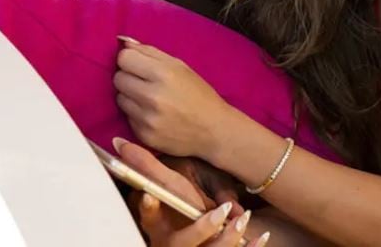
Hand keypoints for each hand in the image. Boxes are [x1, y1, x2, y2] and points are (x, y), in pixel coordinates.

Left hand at [114, 37, 230, 157]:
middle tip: (144, 82)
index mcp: (164, 74)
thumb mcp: (181, 66)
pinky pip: (127, 117)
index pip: (124, 59)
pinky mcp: (143, 135)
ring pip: (119, 98)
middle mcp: (153, 96)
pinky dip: (136, 114)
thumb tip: (123, 43)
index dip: (130, 60)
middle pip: (118, 78)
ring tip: (149, 99)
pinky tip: (153, 114)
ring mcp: (146, 118)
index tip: (138, 64)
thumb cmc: (199, 94)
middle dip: (128, 77)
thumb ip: (150, 52)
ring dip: (130, 96)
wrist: (213, 129)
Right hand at [117, 140, 267, 246]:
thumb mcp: (177, 188)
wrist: (201, 240)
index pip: (149, 220)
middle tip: (221, 210)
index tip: (148, 195)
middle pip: (182, 244)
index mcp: (160, 228)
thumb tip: (118, 143)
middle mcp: (173, 245)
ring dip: (228, 239)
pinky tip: (262, 236)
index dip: (148, 210)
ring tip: (242, 220)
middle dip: (201, 229)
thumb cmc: (188, 208)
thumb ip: (155, 171)